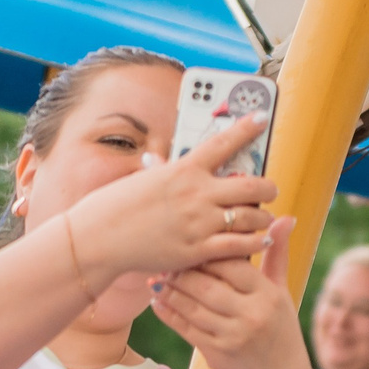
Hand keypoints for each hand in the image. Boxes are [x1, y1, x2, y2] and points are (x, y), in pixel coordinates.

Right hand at [70, 116, 278, 282]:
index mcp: (183, 170)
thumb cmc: (116, 206)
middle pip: (252, 185)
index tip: (261, 117)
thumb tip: (172, 164)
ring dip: (262, 217)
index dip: (246, 127)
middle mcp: (196, 193)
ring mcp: (199, 223)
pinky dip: (256, 242)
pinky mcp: (198, 250)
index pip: (223, 142)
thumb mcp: (145, 180)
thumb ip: (167, 173)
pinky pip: (240, 245)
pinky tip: (262, 240)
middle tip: (269, 189)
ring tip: (263, 218)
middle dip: (267, 187)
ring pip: (252, 217)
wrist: (99, 238)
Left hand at [150, 218, 309, 368]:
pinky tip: (159, 302)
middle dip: (182, 271)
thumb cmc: (281, 332)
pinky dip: (169, 314)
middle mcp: (252, 315)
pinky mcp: (216, 354)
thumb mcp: (282, 294)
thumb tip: (284, 217)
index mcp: (268, 295)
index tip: (191, 242)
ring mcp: (233, 336)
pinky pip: (185, 328)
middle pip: (207, 284)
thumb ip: (277, 255)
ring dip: (170, 291)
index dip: (208, 252)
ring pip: (192, 306)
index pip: (232, 264)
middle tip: (164, 258)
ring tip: (156, 277)